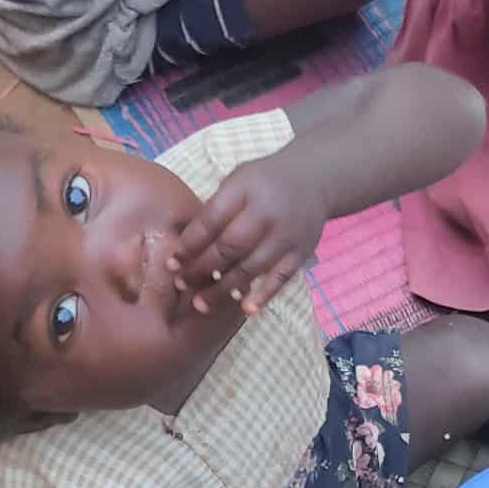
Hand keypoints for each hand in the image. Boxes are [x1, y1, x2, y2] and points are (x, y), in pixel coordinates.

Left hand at [168, 153, 326, 316]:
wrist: (316, 178)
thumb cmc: (265, 182)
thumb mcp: (238, 180)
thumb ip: (216, 208)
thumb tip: (187, 246)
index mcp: (245, 188)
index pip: (211, 220)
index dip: (189, 244)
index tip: (172, 263)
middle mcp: (267, 211)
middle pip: (229, 246)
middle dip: (201, 268)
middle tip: (181, 285)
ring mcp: (286, 234)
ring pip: (252, 267)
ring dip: (224, 289)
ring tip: (201, 304)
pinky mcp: (301, 252)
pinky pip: (281, 277)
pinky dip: (264, 295)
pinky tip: (246, 309)